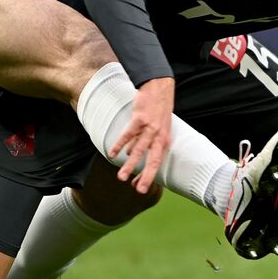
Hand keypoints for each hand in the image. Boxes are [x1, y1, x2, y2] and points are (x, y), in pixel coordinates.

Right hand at [109, 77, 174, 193]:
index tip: (139, 188)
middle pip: (152, 160)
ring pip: (139, 151)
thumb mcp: (158, 127)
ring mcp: (150, 128)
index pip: (157, 163)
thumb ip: (145, 142)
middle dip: (145, 177)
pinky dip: (119, 145)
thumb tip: (130, 155)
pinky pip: (128, 135)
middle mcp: (159, 136)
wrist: (158, 87)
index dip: (148, 176)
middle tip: (137, 191)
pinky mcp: (140, 119)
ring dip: (129, 165)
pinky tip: (112, 154)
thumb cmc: (157, 108)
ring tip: (120, 177)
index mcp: (164, 140)